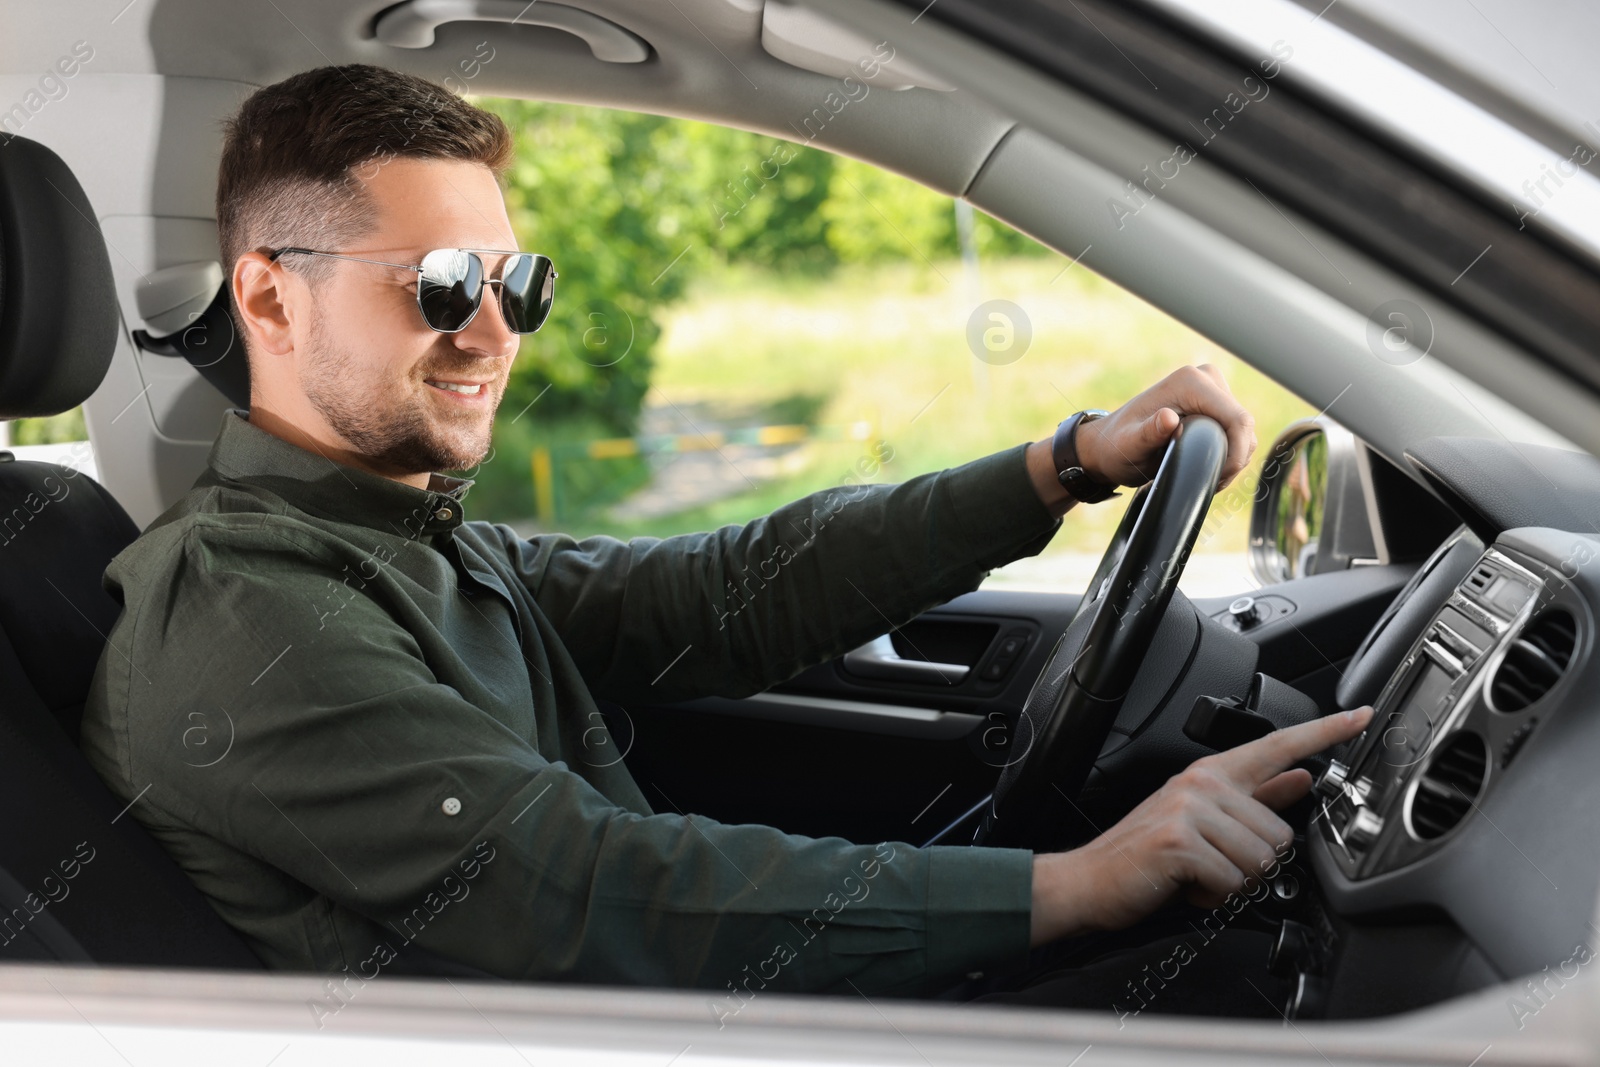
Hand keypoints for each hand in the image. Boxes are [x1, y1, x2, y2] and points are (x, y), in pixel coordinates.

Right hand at [1029, 706, 1372, 945]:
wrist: (1089, 880)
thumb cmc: (1144, 854)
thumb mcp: (1202, 821)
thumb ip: (1254, 798)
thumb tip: (1298, 778)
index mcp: (1211, 774)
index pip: (1278, 746)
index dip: (1325, 733)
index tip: (1361, 717)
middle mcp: (1202, 784)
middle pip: (1280, 834)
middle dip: (1252, 864)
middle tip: (1210, 864)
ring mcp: (1189, 810)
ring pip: (1261, 861)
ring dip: (1234, 883)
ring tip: (1197, 875)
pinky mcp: (1181, 841)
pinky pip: (1234, 881)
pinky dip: (1214, 896)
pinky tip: (1188, 885)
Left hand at [1079, 365, 1256, 489]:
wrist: (1110, 444)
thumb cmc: (1117, 447)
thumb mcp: (1129, 446)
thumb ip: (1148, 433)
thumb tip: (1169, 418)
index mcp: (1190, 383)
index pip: (1238, 419)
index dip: (1237, 453)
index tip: (1219, 478)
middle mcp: (1205, 378)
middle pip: (1244, 425)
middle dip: (1234, 458)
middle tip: (1210, 482)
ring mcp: (1211, 388)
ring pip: (1244, 429)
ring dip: (1233, 457)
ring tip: (1207, 477)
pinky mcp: (1214, 402)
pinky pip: (1237, 431)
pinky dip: (1230, 452)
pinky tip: (1208, 467)